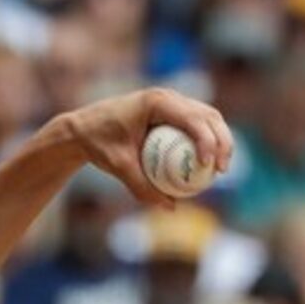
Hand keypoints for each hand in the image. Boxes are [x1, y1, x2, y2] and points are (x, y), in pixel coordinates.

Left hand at [60, 88, 233, 208]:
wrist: (82, 129)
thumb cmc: (98, 144)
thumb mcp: (117, 167)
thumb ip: (142, 187)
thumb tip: (170, 207)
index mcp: (157, 102)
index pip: (193, 119)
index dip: (208, 141)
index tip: (207, 165)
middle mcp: (168, 97)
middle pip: (209, 116)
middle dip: (222, 141)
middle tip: (221, 170)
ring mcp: (172, 101)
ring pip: (207, 118)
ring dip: (220, 140)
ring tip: (220, 169)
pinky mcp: (171, 111)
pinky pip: (195, 125)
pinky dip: (205, 142)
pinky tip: (206, 166)